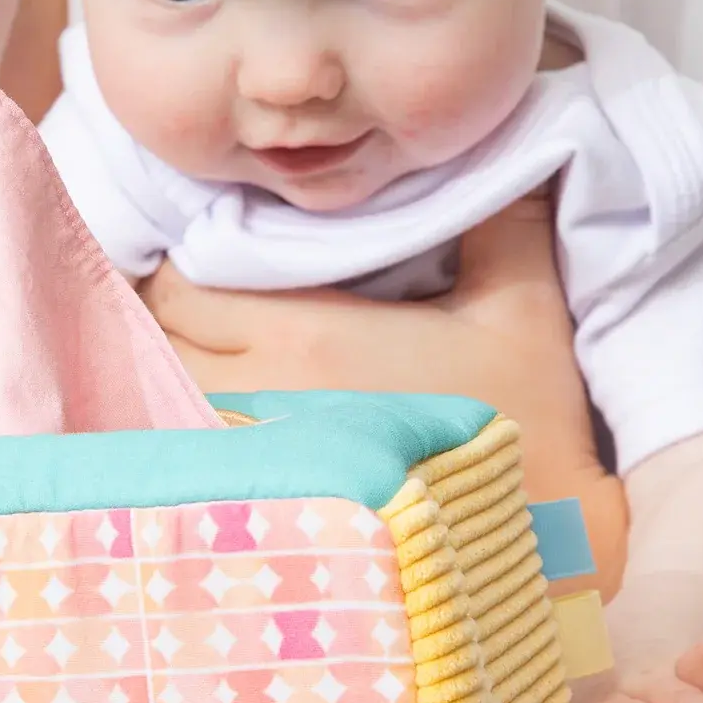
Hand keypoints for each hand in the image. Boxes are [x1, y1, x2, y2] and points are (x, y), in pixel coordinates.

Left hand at [139, 188, 630, 588]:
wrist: (543, 548)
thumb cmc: (527, 428)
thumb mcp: (523, 312)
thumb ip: (501, 224)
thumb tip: (506, 154)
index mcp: (305, 341)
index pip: (179, 290)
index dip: (181, 263)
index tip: (213, 249)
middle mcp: (260, 401)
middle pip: (158, 344)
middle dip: (171, 313)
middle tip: (209, 293)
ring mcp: (256, 463)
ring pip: (163, 401)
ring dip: (176, 369)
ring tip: (215, 351)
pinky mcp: (267, 507)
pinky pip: (190, 455)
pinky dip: (188, 427)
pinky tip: (233, 417)